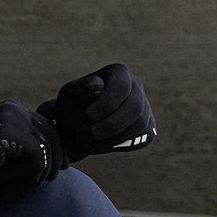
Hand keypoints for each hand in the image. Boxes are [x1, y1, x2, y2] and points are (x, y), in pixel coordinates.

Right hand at [0, 100, 65, 216]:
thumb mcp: (2, 152)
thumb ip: (24, 150)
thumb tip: (56, 159)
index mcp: (10, 111)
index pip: (46, 125)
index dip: (54, 148)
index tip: (55, 168)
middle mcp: (13, 109)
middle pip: (52, 131)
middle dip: (57, 156)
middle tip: (55, 176)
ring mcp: (12, 118)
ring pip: (48, 142)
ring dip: (48, 166)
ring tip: (39, 182)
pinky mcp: (11, 133)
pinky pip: (40, 153)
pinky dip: (39, 171)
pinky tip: (30, 182)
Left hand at [37, 64, 155, 161]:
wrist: (76, 127)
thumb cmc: (71, 108)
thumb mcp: (68, 96)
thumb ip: (80, 89)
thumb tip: (97, 85)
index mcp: (118, 73)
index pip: (121, 85)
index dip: (105, 104)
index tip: (87, 117)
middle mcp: (136, 86)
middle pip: (135, 106)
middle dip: (111, 124)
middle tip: (90, 133)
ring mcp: (145, 106)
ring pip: (140, 123)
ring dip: (114, 136)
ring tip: (92, 140)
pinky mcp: (148, 125)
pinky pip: (144, 136)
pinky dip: (122, 143)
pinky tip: (102, 143)